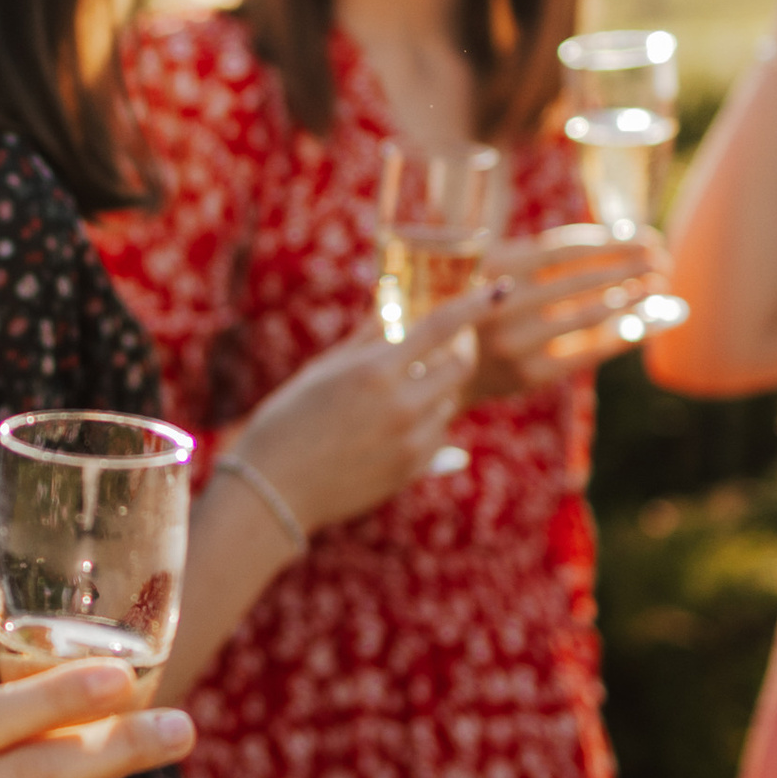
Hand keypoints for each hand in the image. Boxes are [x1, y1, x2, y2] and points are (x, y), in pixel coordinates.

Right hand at [225, 285, 508, 530]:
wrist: (276, 489)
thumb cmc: (290, 420)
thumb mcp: (324, 369)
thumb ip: (367, 337)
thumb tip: (394, 303)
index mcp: (375, 370)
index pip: (441, 326)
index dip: (477, 303)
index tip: (500, 289)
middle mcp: (401, 404)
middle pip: (460, 365)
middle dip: (457, 351)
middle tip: (439, 348)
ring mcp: (411, 441)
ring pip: (449, 401)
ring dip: (435, 390)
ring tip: (393, 399)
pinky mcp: (414, 470)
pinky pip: (439, 436)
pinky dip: (426, 424)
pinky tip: (387, 430)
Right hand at [467, 223, 673, 391]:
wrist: (455, 368)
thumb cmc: (496, 308)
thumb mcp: (509, 272)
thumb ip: (557, 258)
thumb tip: (628, 239)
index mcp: (495, 265)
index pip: (564, 248)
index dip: (611, 242)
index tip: (646, 237)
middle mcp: (501, 302)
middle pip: (579, 278)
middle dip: (628, 266)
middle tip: (662, 258)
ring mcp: (514, 341)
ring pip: (587, 315)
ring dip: (631, 298)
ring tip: (659, 286)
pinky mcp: (529, 374)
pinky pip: (589, 351)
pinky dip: (625, 335)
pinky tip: (651, 324)